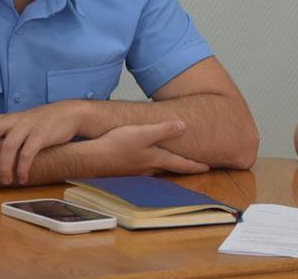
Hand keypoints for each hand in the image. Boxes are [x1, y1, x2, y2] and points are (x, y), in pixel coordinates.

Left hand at [0, 101, 86, 184]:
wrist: (69, 113)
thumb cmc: (42, 123)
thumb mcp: (21, 123)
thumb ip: (5, 133)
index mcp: (6, 119)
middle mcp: (13, 121)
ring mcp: (27, 127)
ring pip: (8, 146)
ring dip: (4, 167)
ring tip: (5, 180)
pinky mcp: (41, 135)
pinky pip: (27, 154)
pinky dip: (23, 169)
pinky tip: (22, 178)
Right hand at [92, 122, 209, 175]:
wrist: (91, 158)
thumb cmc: (116, 144)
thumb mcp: (144, 132)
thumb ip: (164, 130)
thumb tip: (183, 126)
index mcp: (155, 159)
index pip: (180, 163)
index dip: (194, 165)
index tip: (207, 168)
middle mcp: (148, 168)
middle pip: (169, 168)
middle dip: (182, 167)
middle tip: (194, 167)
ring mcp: (136, 171)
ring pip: (156, 169)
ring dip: (166, 166)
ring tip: (173, 162)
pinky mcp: (125, 170)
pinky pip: (143, 167)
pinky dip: (150, 164)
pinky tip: (146, 160)